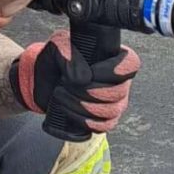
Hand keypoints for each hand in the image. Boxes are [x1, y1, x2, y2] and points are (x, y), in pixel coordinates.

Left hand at [17, 33, 138, 137]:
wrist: (42, 80)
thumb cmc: (54, 59)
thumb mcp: (57, 47)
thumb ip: (69, 55)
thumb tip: (83, 78)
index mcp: (114, 57)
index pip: (131, 64)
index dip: (115, 70)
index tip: (91, 71)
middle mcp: (120, 82)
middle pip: (118, 92)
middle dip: (88, 90)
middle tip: (65, 82)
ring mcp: (115, 103)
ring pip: (110, 111)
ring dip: (80, 104)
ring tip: (60, 93)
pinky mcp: (104, 120)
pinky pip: (102, 126)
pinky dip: (81, 119)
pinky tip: (66, 108)